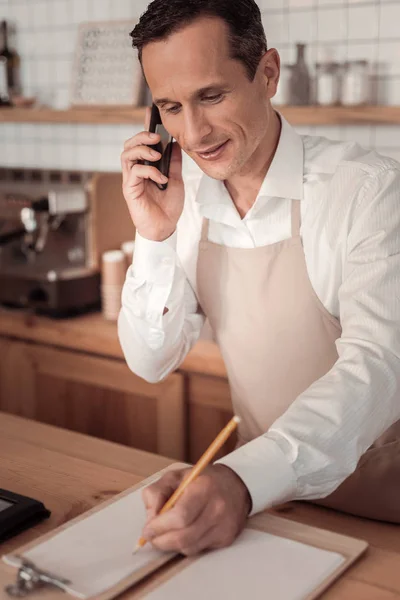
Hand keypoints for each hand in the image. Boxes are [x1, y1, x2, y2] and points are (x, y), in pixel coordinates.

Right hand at [121, 108, 183, 241]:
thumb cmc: (168, 206)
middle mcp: (136, 171)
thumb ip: (174, 162)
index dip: (144, 126)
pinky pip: (135, 172)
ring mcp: (132, 180)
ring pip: (127, 155)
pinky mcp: (130, 190)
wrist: (165, 228)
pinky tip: (162, 178)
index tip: (151, 111)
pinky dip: (149, 171)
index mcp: (146, 166)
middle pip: (129, 145)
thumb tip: (176, 143)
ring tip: (156, 154)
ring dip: (142, 150)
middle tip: (156, 137)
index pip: (142, 142)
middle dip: (141, 136)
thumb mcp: (176, 179)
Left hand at [141, 465, 251, 555]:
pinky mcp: (226, 539)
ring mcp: (224, 526)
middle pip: (184, 537)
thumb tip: (150, 519)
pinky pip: (198, 549)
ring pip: (189, 547)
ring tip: (165, 534)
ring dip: (171, 544)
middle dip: (161, 540)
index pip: (180, 516)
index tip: (147, 529)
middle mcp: (217, 509)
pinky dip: (185, 545)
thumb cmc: (201, 480)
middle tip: (151, 537)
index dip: (160, 526)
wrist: (235, 484)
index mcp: (204, 488)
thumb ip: (156, 493)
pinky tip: (183, 533)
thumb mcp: (175, 476)